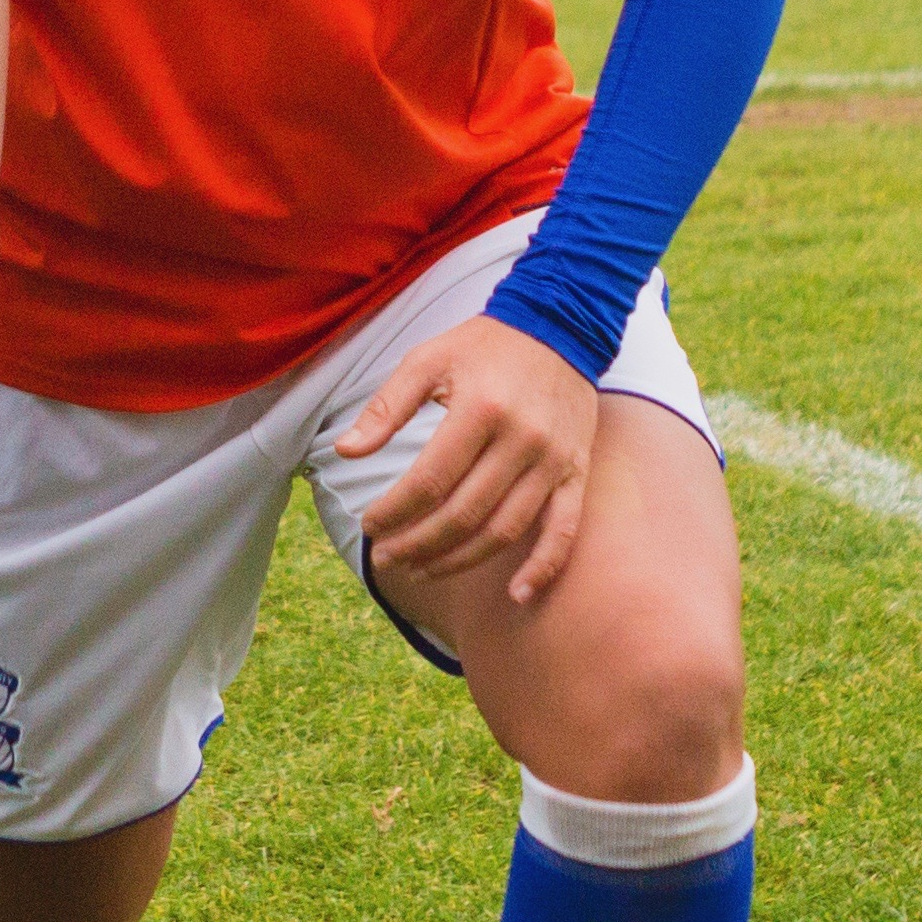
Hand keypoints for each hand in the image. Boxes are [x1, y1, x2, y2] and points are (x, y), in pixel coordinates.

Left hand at [339, 315, 602, 607]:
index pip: (429, 481)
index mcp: (480, 410)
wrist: (560, 326)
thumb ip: (386, 407)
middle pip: (463, 513)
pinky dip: (544, 566)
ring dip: (459, 560)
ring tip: (421, 570)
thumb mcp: (427, 360)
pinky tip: (519, 595)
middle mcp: (522, 439)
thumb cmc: (483, 345)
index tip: (368, 526)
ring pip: (504, 530)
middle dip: (417, 544)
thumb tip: (345, 451)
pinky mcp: (576, 471)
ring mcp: (553, 460)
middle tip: (386, 558)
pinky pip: (564, 529)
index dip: (394, 512)